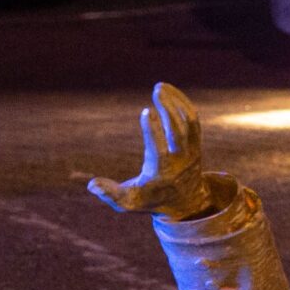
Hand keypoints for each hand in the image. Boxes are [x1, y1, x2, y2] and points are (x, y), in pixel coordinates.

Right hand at [89, 83, 215, 220]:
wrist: (185, 203)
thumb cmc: (151, 199)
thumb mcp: (128, 202)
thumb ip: (110, 194)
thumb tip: (92, 185)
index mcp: (162, 172)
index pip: (160, 149)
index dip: (153, 131)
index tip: (146, 111)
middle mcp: (181, 160)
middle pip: (179, 131)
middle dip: (169, 109)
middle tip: (156, 90)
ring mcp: (192, 150)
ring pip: (189, 122)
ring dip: (176, 102)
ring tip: (160, 86)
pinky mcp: (196, 143)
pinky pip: (193, 120)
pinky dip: (183, 104)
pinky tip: (169, 92)